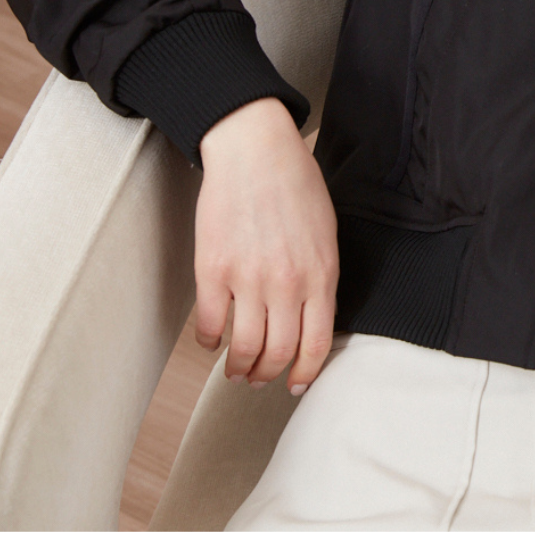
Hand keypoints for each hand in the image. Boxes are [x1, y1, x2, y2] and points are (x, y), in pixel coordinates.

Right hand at [195, 97, 337, 394]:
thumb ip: (322, 279)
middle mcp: (288, 283)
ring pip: (244, 347)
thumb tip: (314, 320)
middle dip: (268, 375)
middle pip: (279, 353)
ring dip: (238, 368)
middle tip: (258, 379)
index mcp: (322, 275)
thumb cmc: (295, 187)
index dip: (305, 372)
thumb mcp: (325, 235)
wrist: (256, 150)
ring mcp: (249, 278)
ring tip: (235, 370)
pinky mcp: (213, 269)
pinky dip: (208, 341)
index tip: (295, 384)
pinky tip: (210, 340)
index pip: (317, 343)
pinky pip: (209, 323)